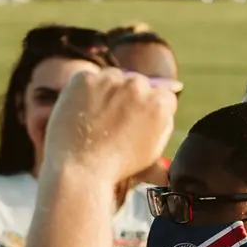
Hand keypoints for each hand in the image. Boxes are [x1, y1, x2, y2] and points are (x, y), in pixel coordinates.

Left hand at [40, 67, 177, 186]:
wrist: (81, 169)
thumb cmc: (119, 165)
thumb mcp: (155, 148)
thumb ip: (164, 120)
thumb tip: (165, 99)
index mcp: (159, 103)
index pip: (163, 94)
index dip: (150, 110)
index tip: (138, 122)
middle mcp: (138, 85)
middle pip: (138, 83)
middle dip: (131, 98)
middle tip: (116, 122)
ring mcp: (110, 79)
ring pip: (115, 77)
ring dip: (110, 91)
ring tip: (98, 119)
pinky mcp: (85, 78)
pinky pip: (91, 78)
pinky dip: (88, 92)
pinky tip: (84, 113)